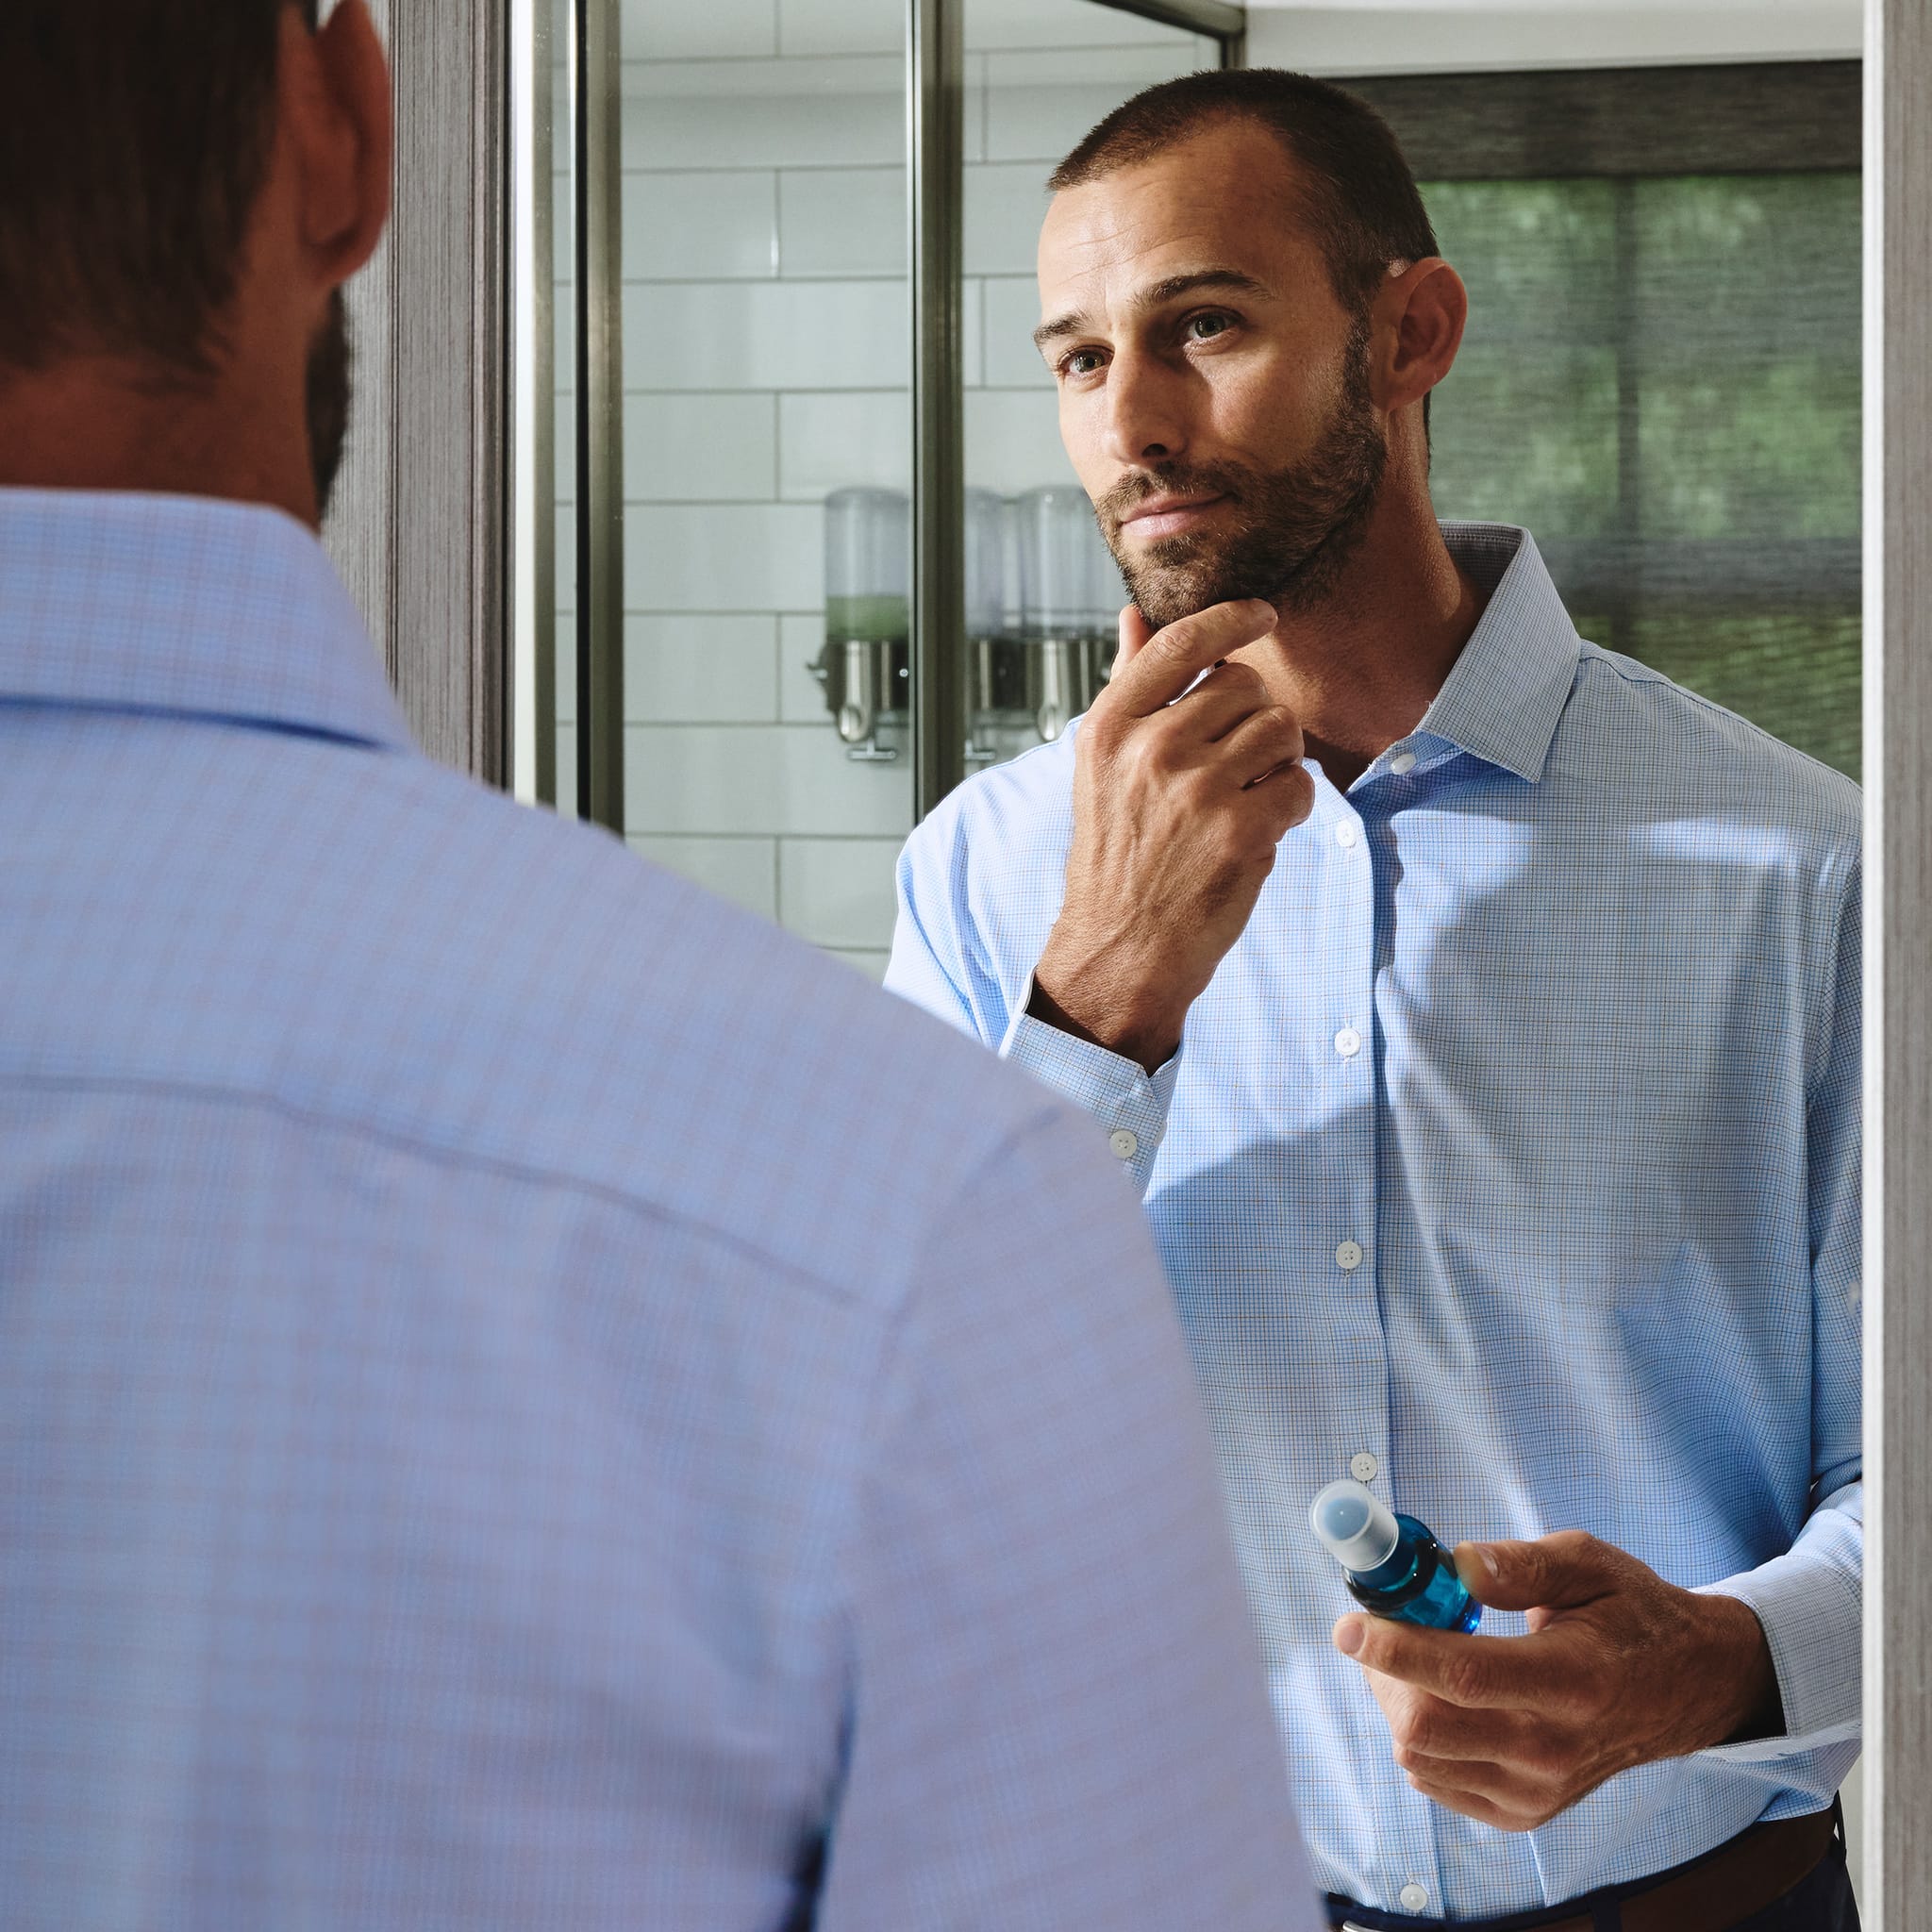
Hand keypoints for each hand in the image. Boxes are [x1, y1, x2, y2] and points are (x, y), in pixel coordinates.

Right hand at [1031, 601, 1314, 1071]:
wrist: (1121, 947)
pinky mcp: (1241, 832)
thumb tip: (1135, 617)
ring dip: (1277, 760)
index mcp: (1111, 727)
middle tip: (1235, 763)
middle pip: (1245, 686)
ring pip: (1280, 729)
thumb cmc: (1117, 854)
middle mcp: (1151, 750)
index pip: (1182, 642)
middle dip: (1255, 717)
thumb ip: (1129, 686)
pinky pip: (1300, 784)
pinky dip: (1291, 806)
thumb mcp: (1103, 766)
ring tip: (1243, 797)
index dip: (1232, 618)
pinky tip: (1257, 828)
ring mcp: (1197, 790)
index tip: (1261, 614)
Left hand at [1332, 1530, 1782, 1831]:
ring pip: (1420, 1757)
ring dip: (1396, 1701)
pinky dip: (1419, 1737)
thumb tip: (1453, 1562)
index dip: (1394, 1647)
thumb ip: (1518, 1563)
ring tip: (1417, 1657)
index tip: (1348, 1623)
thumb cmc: (1631, 1614)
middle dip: (1384, 1672)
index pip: (1464, 1675)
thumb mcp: (1588, 1563)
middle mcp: (1555, 1749)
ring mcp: (1539, 1791)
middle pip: (1428, 1728)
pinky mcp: (1525, 1812)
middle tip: (1383, 1628)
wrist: (1686, 1689)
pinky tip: (1444, 1697)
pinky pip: (1435, 1780)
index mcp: (1573, 1680)